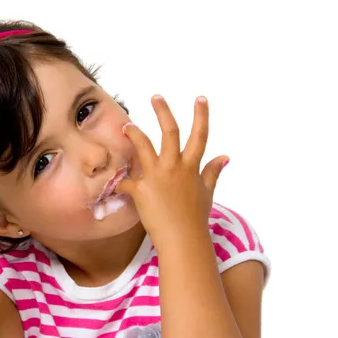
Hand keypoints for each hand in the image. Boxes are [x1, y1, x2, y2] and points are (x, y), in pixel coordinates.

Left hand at [115, 95, 227, 248]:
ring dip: (134, 134)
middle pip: (169, 132)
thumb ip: (212, 172)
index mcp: (191, 167)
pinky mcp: (141, 190)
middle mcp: (174, 167)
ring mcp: (157, 177)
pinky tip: (112, 183)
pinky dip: (118, 183)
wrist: (183, 239)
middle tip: (156, 97)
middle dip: (162, 112)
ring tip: (126, 126)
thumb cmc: (196, 218)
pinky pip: (125, 183)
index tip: (199, 99)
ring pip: (143, 147)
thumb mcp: (207, 192)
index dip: (201, 115)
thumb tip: (225, 157)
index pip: (199, 136)